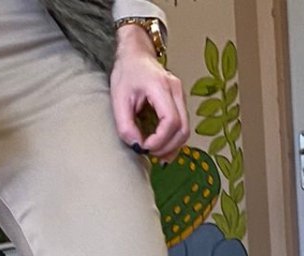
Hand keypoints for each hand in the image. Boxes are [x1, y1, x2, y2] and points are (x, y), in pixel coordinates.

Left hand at [109, 32, 188, 158]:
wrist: (136, 55)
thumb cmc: (127, 72)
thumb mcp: (118, 99)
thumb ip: (125, 125)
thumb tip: (137, 146)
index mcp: (161, 87)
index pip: (171, 121)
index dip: (159, 140)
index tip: (144, 146)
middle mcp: (176, 91)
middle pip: (183, 129)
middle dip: (167, 147)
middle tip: (149, 152)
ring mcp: (180, 96)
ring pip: (185, 130)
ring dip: (171, 146)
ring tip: (154, 151)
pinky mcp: (179, 102)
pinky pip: (182, 126)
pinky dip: (173, 141)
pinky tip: (161, 147)